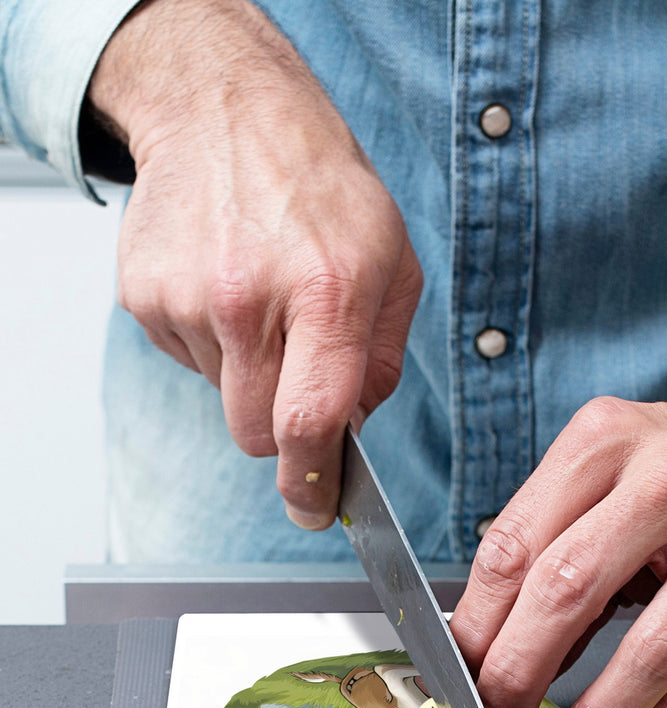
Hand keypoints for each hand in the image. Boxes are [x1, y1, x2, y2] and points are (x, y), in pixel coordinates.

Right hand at [88, 0, 421, 527]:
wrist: (231, 115)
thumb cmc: (324, 190)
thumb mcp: (395, 268)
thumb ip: (384, 362)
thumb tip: (356, 430)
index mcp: (327, 295)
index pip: (311, 421)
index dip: (313, 481)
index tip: (316, 510)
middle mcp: (251, 299)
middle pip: (258, 434)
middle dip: (285, 433)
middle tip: (300, 382)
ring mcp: (190, 297)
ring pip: (225, 401)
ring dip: (251, 378)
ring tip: (267, 307)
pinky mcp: (147, 295)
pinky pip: (189, 363)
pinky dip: (216, 347)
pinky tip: (231, 292)